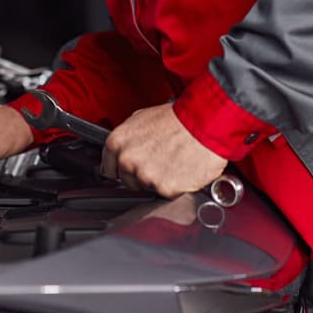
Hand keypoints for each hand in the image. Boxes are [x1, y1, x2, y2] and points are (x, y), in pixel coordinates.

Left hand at [102, 103, 227, 197]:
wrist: (204, 125)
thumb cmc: (177, 119)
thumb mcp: (142, 119)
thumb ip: (127, 139)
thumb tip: (123, 149)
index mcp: (117, 142)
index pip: (108, 168)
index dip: (121, 169)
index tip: (129, 168)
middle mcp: (127, 160)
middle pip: (127, 181)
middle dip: (141, 175)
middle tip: (159, 161)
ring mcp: (144, 176)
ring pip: (147, 188)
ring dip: (158, 180)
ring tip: (172, 162)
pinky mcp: (163, 188)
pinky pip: (166, 193)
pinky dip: (174, 186)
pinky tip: (181, 169)